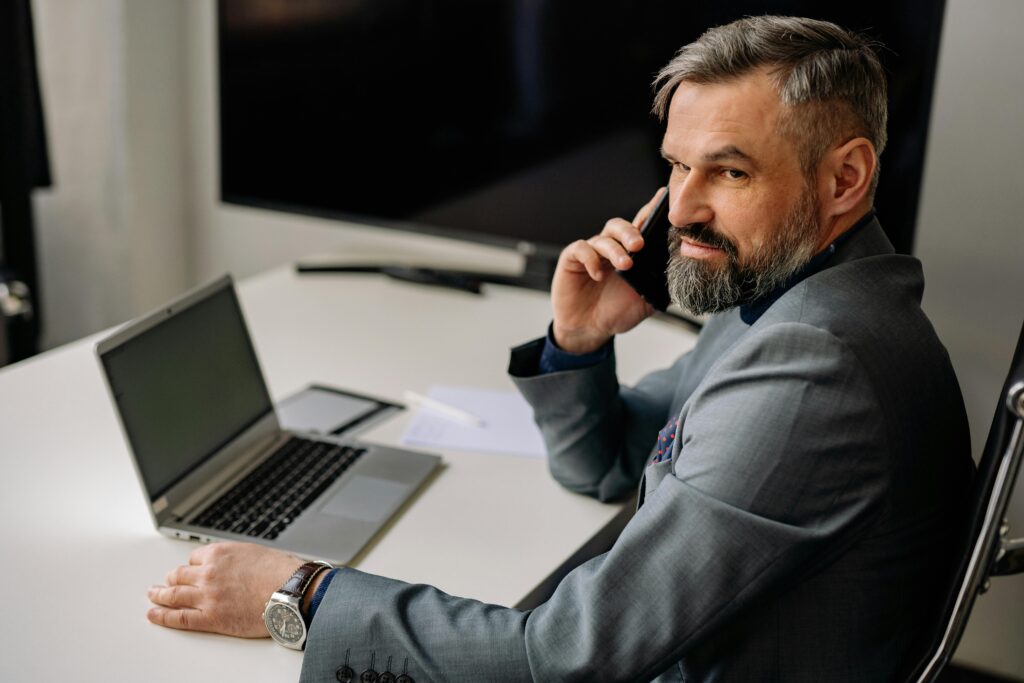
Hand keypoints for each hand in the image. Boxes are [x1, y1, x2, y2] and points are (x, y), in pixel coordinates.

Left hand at [147, 541, 303, 637]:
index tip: (190, 570)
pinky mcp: (210, 618)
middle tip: (164, 583)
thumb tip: (235, 566)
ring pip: (174, 595)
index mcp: (220, 553)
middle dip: (171, 579)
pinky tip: (154, 614)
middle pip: (180, 575)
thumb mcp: (255, 553)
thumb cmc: (281, 572)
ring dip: (159, 596)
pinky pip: (179, 618)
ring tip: (152, 596)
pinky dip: (163, 616)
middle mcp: (209, 572)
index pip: (195, 558)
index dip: (192, 565)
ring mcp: (207, 596)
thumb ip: (238, 559)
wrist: (290, 591)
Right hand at [551, 189, 664, 353]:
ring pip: (603, 238)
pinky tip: (598, 275)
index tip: (662, 199)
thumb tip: (683, 274)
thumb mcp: (646, 302)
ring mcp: (592, 252)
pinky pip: (581, 249)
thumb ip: (662, 286)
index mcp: (631, 253)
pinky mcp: (572, 259)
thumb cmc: (616, 311)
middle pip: (620, 226)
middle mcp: (611, 247)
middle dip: (631, 232)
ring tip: (625, 265)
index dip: (651, 211)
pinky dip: (591, 259)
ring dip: (615, 250)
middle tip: (639, 245)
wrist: (589, 329)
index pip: (642, 226)